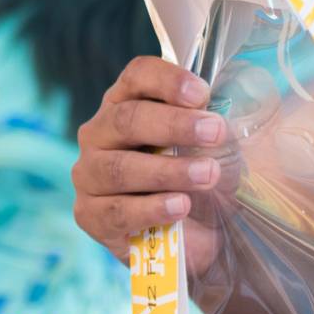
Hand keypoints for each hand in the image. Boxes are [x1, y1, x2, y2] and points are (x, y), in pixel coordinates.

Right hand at [72, 56, 227, 272]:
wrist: (202, 237)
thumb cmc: (202, 176)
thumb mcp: (214, 144)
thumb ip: (211, 122)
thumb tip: (223, 109)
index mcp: (127, 102)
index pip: (137, 76)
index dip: (168, 81)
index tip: (203, 94)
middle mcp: (100, 133)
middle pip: (126, 119)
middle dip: (174, 125)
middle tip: (215, 133)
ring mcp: (90, 174)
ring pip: (119, 168)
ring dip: (168, 170)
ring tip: (208, 175)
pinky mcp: (90, 215)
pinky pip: (116, 210)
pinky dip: (152, 209)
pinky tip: (181, 206)